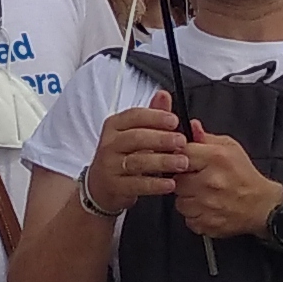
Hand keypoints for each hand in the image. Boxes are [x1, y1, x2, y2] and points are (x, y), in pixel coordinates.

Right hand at [84, 94, 190, 212]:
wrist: (100, 186)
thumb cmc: (121, 155)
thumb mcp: (134, 133)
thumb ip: (152, 116)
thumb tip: (164, 95)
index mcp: (114, 126)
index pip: (134, 116)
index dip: (155, 117)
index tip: (175, 121)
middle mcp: (110, 144)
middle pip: (136, 138)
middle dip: (162, 139)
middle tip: (182, 142)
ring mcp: (110, 166)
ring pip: (137, 161)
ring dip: (163, 161)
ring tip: (182, 163)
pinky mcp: (114, 186)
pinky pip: (136, 184)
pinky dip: (155, 184)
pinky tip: (170, 183)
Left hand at [164, 118, 282, 238]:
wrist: (263, 205)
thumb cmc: (245, 175)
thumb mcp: (230, 148)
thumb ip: (207, 138)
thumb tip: (192, 127)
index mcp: (216, 158)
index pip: (181, 153)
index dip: (180, 158)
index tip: (186, 162)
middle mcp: (210, 181)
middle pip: (177, 180)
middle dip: (184, 180)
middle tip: (197, 180)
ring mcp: (208, 205)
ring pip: (180, 202)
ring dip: (188, 199)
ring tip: (203, 195)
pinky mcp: (208, 223)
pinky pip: (188, 219)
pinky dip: (195, 215)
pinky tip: (207, 208)